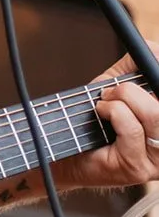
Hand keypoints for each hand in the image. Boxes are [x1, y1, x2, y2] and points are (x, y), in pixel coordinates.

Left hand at [54, 45, 158, 190]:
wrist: (67, 151)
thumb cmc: (94, 119)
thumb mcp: (118, 85)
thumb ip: (135, 66)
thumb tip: (152, 47)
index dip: (157, 70)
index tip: (151, 62)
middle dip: (135, 89)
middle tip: (114, 90)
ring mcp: (157, 162)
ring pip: (153, 113)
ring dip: (122, 98)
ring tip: (106, 102)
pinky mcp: (137, 169)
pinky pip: (131, 128)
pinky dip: (112, 111)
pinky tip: (101, 113)